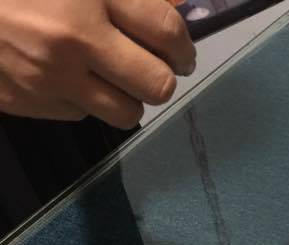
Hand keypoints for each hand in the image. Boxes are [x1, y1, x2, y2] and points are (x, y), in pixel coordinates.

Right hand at [0, 0, 195, 128]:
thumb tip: (173, 6)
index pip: (167, 31)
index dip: (184, 45)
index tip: (182, 52)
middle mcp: (75, 39)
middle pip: (158, 84)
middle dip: (161, 77)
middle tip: (154, 67)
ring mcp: (50, 76)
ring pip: (127, 112)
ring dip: (127, 96)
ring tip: (112, 75)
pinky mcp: (28, 102)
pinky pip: (82, 114)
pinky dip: (84, 99)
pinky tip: (66, 76)